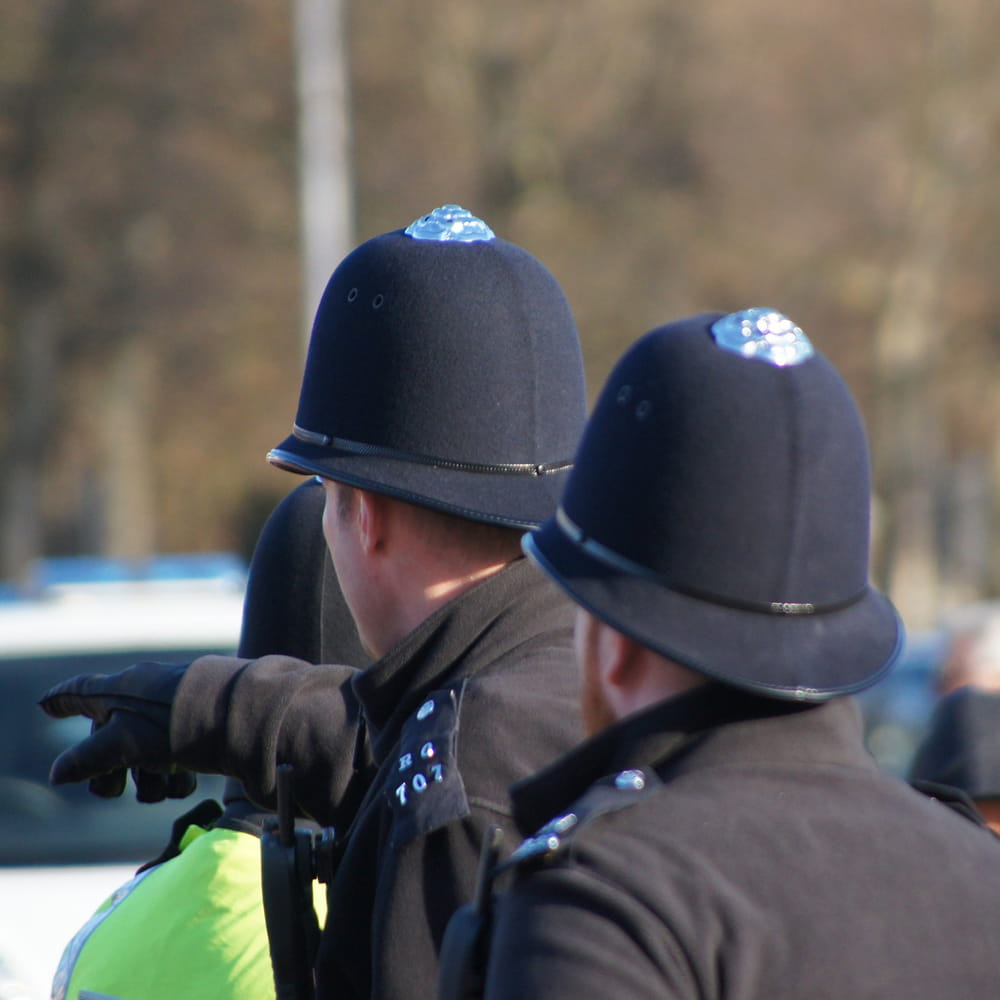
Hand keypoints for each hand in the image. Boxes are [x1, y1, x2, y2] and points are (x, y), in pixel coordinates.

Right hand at [39, 661, 195, 801]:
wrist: (241, 715)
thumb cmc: (176, 719)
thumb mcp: (125, 740)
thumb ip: (88, 758)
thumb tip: (58, 774)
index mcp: (121, 689)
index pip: (82, 692)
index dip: (63, 699)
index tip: (47, 705)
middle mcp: (145, 699)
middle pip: (112, 742)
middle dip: (115, 771)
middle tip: (119, 782)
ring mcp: (172, 716)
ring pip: (146, 759)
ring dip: (151, 778)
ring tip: (165, 775)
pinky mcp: (199, 733)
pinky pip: (176, 762)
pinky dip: (178, 776)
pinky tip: (187, 776)